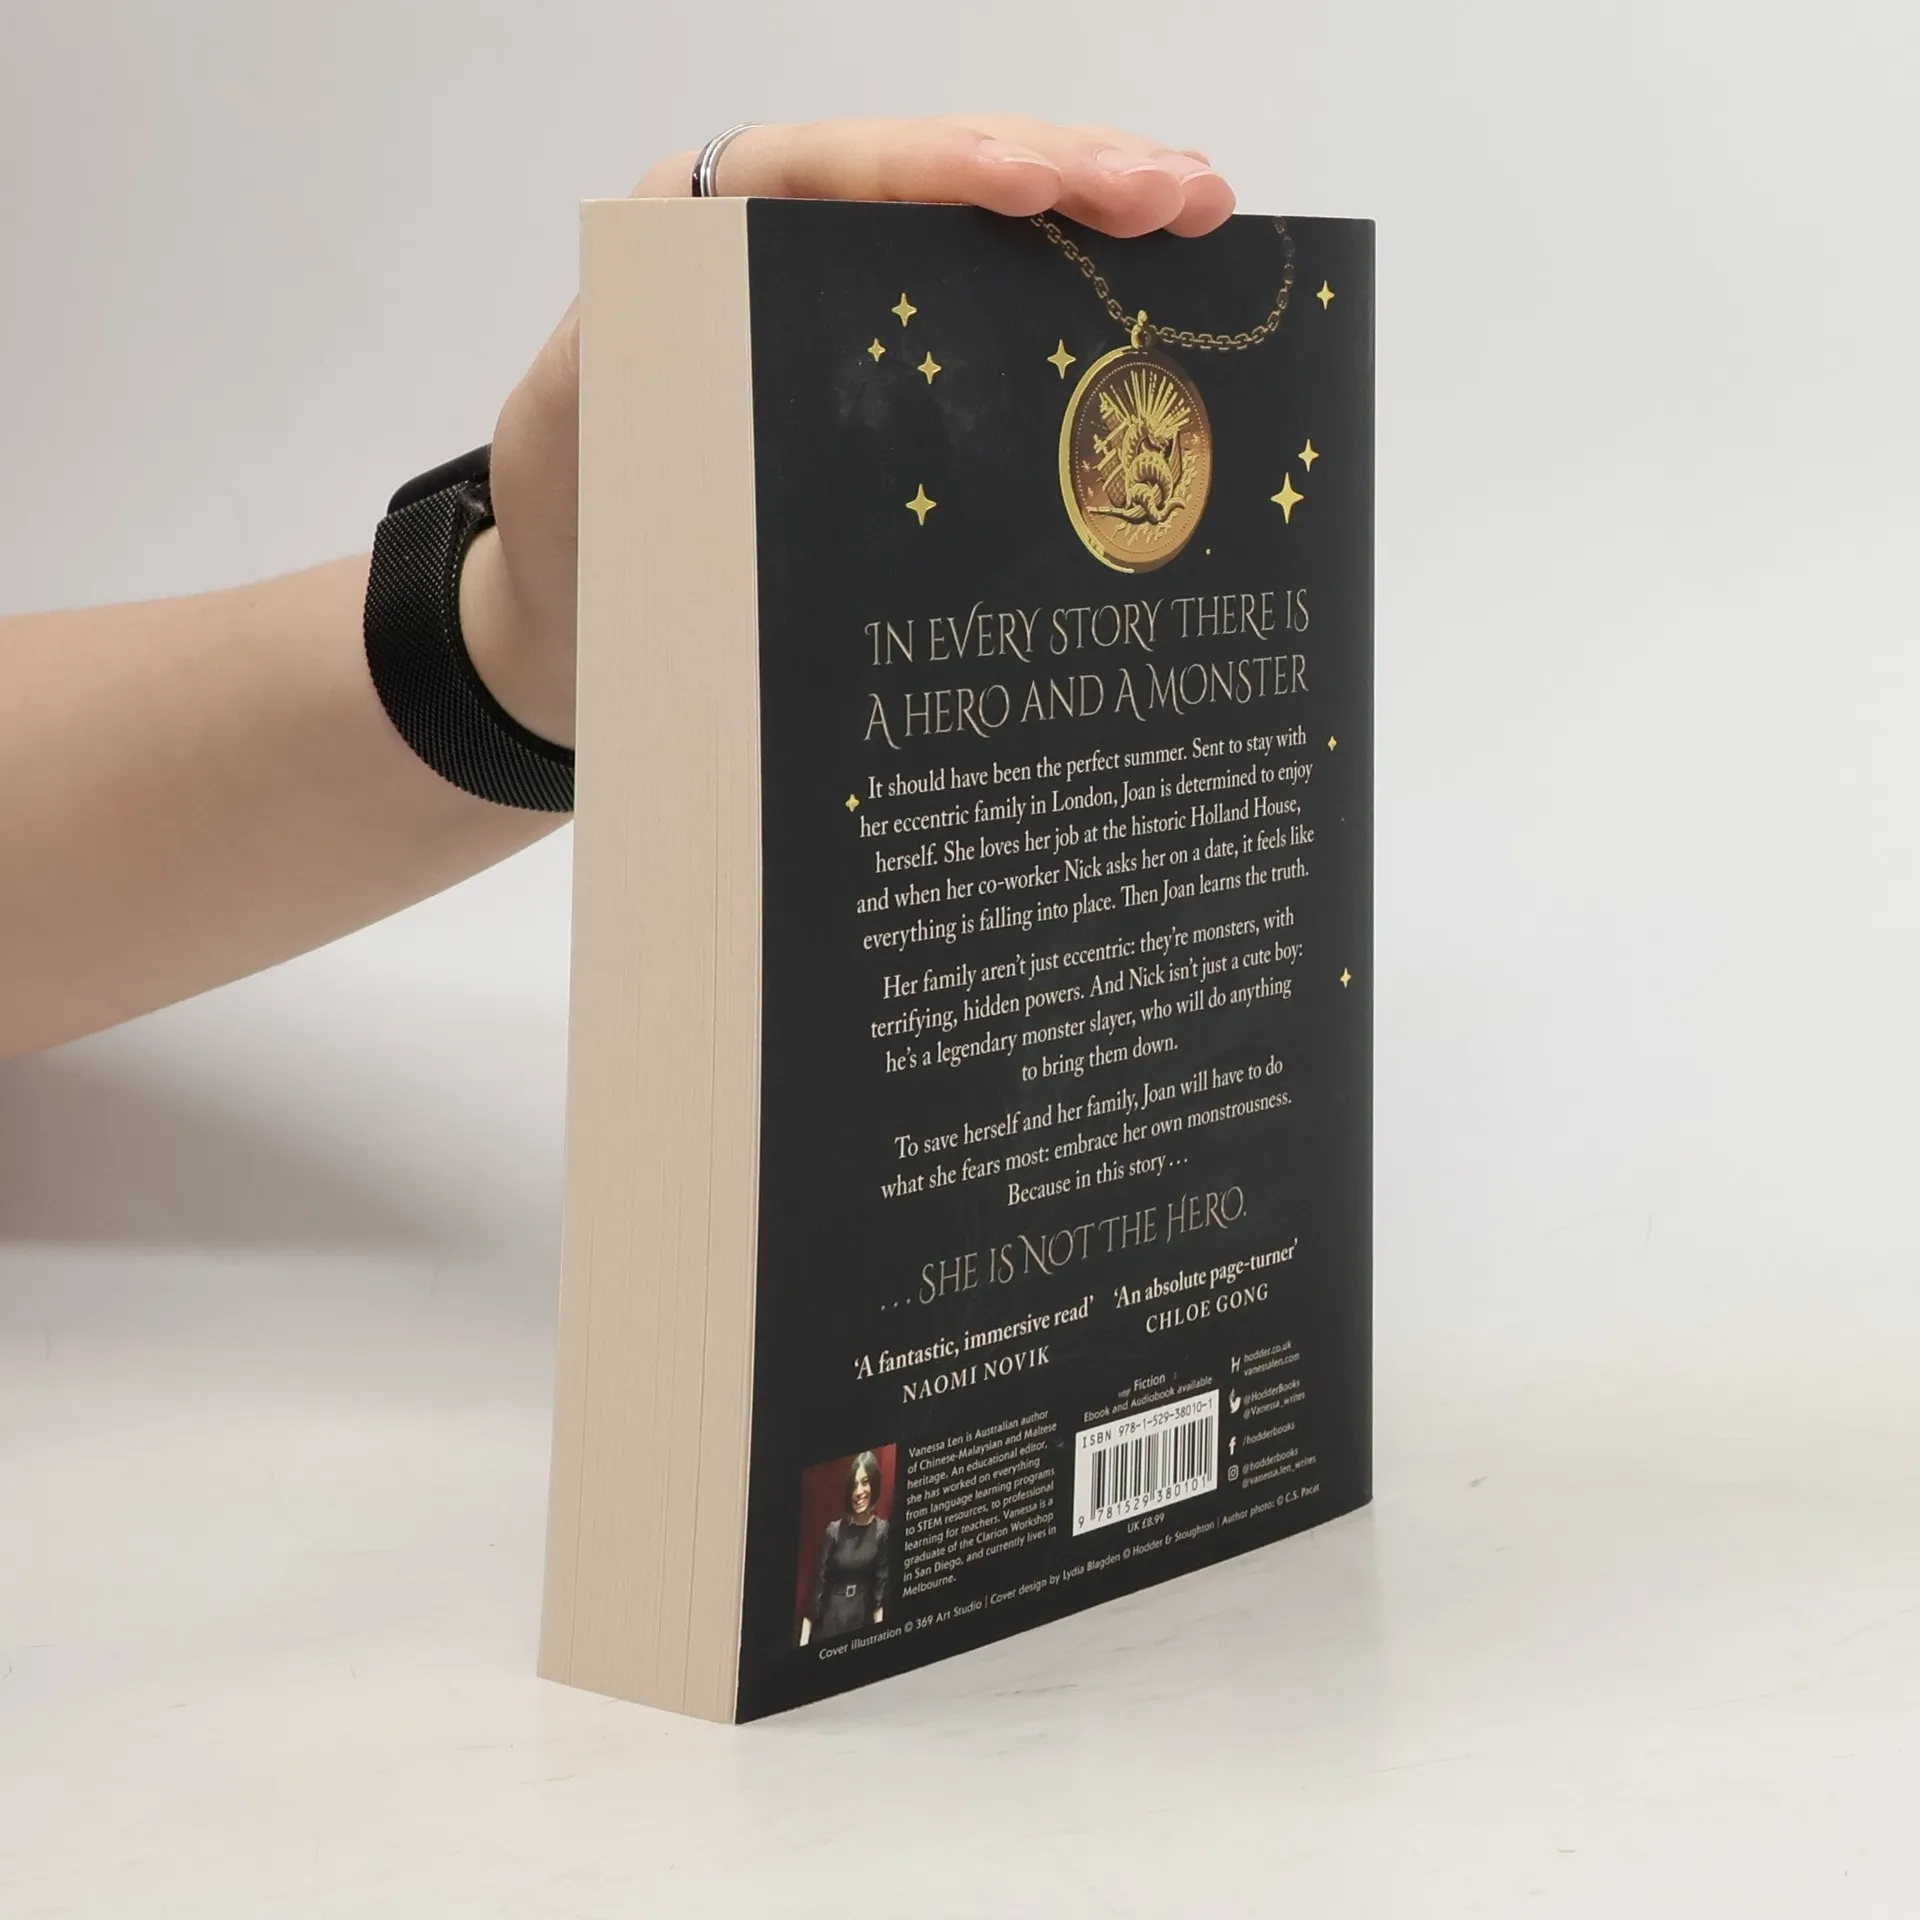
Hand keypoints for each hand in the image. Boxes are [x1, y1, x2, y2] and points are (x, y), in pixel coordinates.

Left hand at [462, 115, 1236, 743]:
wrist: (575, 605)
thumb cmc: (575, 527)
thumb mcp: (581, 438)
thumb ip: (643, 377)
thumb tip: (751, 368)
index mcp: (697, 231)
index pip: (829, 170)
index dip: (937, 167)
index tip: (1031, 186)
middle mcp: (777, 238)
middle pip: (931, 171)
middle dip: (1064, 170)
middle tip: (1180, 196)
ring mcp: (841, 294)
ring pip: (977, 222)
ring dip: (1092, 209)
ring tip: (1200, 209)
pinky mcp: (885, 358)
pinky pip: (982, 296)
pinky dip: (1067, 282)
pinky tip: (1149, 277)